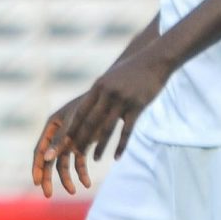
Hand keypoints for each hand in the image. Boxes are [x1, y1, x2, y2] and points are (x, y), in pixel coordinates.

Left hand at [30, 44, 173, 195]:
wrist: (155, 60)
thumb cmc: (132, 70)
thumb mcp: (111, 78)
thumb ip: (100, 92)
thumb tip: (89, 108)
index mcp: (98, 86)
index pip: (81, 111)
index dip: (71, 127)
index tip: (65, 140)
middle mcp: (108, 93)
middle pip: (90, 122)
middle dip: (80, 140)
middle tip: (74, 155)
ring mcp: (123, 100)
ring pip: (107, 129)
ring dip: (100, 146)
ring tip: (95, 159)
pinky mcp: (138, 106)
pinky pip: (127, 131)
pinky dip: (121, 146)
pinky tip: (117, 157)